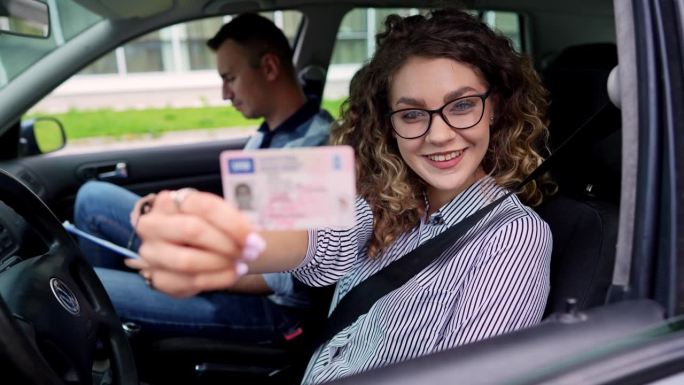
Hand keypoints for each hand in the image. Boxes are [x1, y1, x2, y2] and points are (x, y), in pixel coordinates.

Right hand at [125, 189, 264, 297]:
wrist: (180, 247)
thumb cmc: (203, 226)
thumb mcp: (215, 215)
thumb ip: (231, 221)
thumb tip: (252, 239)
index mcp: (171, 200)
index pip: (204, 206)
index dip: (234, 224)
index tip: (255, 239)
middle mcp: (153, 224)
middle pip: (192, 230)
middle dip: (227, 244)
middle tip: (251, 253)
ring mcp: (151, 252)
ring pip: (187, 260)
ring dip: (221, 264)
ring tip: (242, 264)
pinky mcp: (157, 278)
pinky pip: (189, 282)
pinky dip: (216, 280)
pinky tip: (232, 274)